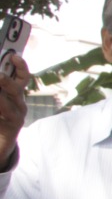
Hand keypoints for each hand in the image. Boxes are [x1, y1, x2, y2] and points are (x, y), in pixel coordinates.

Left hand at [0, 52, 25, 169]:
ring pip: (7, 105)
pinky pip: (4, 117)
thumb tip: (0, 76)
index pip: (23, 77)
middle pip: (16, 89)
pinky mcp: (13, 129)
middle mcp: (19, 103)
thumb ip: (2, 87)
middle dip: (5, 82)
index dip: (21, 66)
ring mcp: (18, 116)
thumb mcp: (1, 100)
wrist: (1, 142)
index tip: (14, 56)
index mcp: (15, 93)